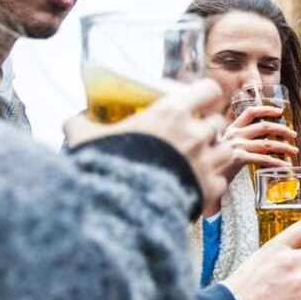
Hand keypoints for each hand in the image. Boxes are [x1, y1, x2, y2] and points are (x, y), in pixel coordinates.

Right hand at [64, 79, 232, 206]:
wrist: (121, 209)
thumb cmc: (106, 168)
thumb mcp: (86, 139)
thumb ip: (81, 125)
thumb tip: (74, 119)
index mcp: (172, 113)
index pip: (209, 90)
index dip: (206, 94)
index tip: (199, 101)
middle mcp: (196, 134)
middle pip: (216, 122)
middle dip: (206, 128)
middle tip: (191, 137)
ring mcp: (208, 161)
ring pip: (226, 149)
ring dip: (215, 153)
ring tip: (199, 160)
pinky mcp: (211, 188)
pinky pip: (221, 179)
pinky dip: (211, 181)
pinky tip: (196, 185)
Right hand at [221, 105, 298, 181]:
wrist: (201, 177)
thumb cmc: (215, 164)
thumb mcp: (224, 147)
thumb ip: (239, 142)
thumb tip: (259, 142)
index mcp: (231, 129)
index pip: (250, 112)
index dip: (266, 109)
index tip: (279, 111)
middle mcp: (234, 135)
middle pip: (264, 126)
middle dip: (282, 129)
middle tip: (293, 135)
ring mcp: (236, 146)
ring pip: (267, 143)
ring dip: (284, 147)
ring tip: (294, 151)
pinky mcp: (238, 159)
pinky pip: (263, 159)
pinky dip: (277, 162)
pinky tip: (285, 165)